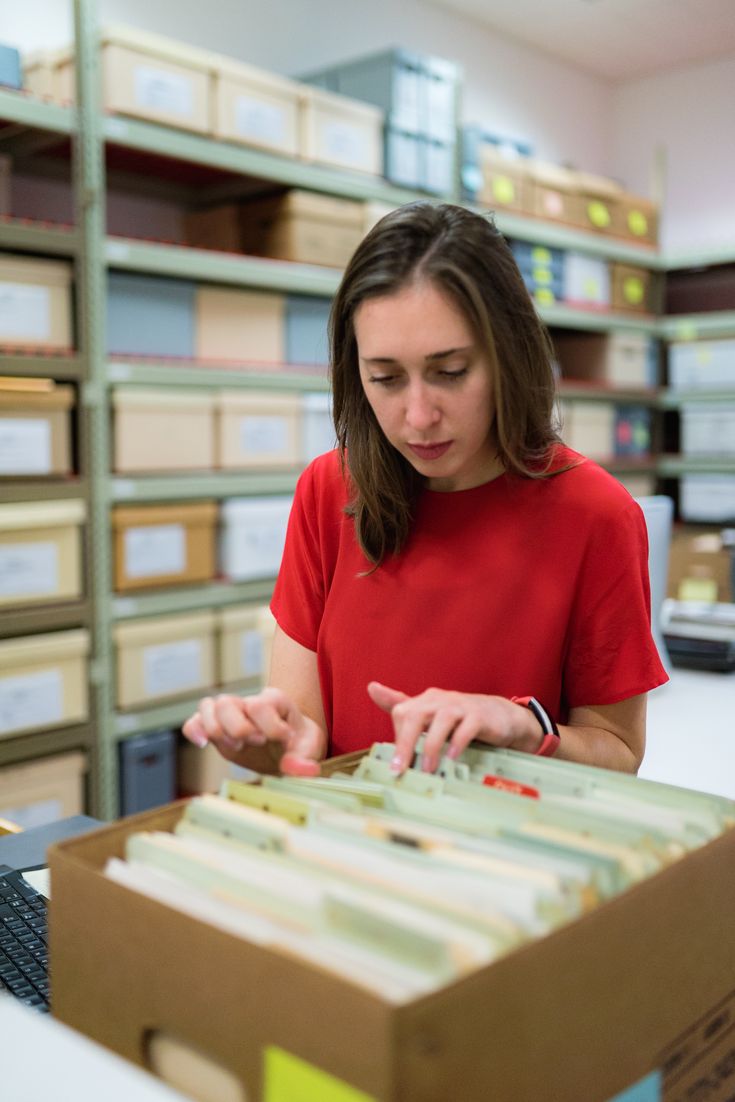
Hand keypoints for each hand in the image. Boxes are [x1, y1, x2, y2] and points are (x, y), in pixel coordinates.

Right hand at [182, 688, 327, 775]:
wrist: (289, 750)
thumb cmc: (300, 743)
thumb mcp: (310, 747)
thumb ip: (304, 758)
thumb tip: (296, 770)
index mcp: (273, 701)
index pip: (260, 704)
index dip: (270, 726)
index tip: (285, 740)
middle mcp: (247, 703)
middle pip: (226, 703)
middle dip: (238, 728)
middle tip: (257, 743)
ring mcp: (230, 715)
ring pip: (207, 707)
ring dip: (217, 731)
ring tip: (236, 747)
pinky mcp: (217, 730)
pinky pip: (194, 722)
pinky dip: (194, 731)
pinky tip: (204, 745)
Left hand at [367, 682, 540, 772]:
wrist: (501, 717)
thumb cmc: (460, 719)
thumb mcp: (430, 714)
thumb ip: (402, 707)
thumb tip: (371, 687)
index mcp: (426, 701)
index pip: (402, 712)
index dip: (397, 738)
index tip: (394, 766)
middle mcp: (441, 700)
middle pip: (417, 714)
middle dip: (405, 743)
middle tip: (401, 769)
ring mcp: (462, 706)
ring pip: (442, 720)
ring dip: (432, 746)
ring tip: (427, 769)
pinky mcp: (481, 716)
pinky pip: (467, 727)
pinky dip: (458, 742)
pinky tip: (452, 758)